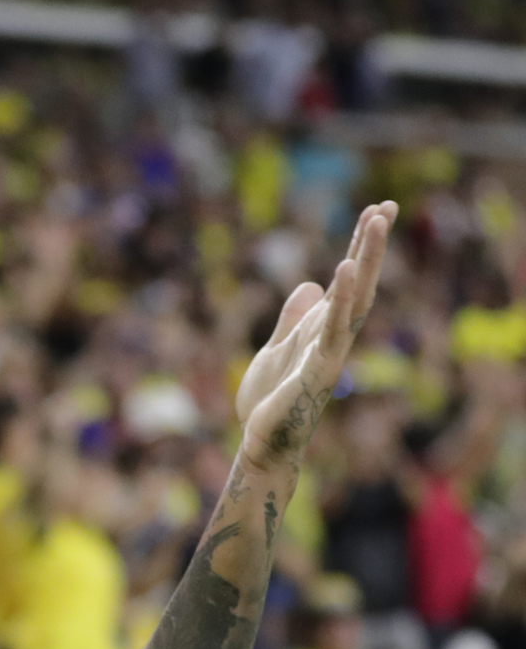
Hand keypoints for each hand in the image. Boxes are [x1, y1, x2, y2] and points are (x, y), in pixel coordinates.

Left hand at [235, 202, 396, 471]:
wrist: (262, 442)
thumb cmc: (270, 401)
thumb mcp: (276, 349)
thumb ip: (293, 320)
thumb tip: (310, 286)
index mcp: (321, 328)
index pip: (346, 281)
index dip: (359, 247)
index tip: (376, 210)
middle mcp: (333, 336)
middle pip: (359, 282)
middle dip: (371, 245)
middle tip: (386, 205)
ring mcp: (330, 352)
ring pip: (355, 299)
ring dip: (365, 260)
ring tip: (375, 221)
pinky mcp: (319, 369)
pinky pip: (332, 329)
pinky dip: (339, 300)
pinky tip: (342, 270)